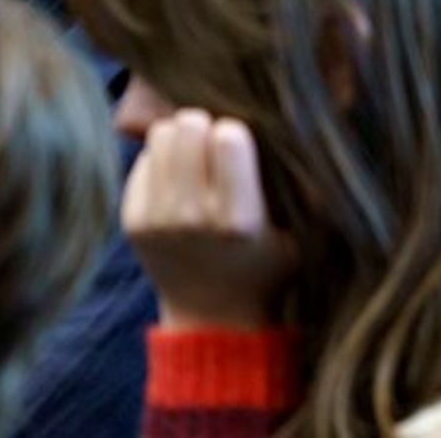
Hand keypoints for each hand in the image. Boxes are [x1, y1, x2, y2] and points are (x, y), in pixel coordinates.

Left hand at [123, 110, 297, 331]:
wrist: (212, 314)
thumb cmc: (267, 263)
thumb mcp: (303, 233)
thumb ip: (309, 190)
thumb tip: (310, 132)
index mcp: (239, 220)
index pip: (228, 137)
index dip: (237, 133)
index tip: (244, 147)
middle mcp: (192, 218)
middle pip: (188, 126)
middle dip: (206, 128)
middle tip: (216, 147)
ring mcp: (156, 220)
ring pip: (160, 136)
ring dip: (182, 140)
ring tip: (198, 160)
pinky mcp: (131, 222)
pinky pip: (143, 160)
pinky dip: (162, 163)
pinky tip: (180, 183)